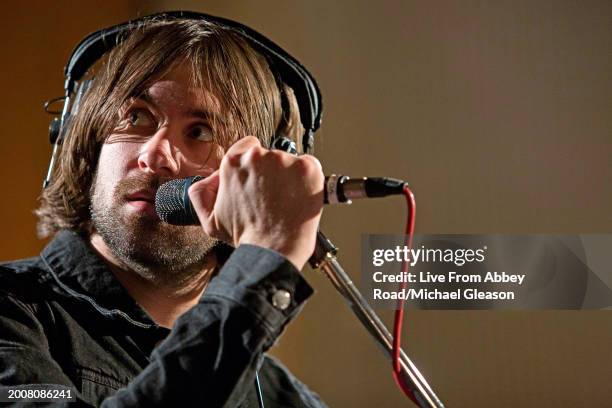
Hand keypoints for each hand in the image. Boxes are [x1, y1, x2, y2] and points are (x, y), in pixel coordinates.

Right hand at [188, 136, 323, 269]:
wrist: (274, 250)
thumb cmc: (247, 237)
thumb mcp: (210, 220)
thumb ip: (201, 193)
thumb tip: (212, 179)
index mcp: (233, 163)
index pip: (247, 147)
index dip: (254, 166)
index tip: (259, 180)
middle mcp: (258, 157)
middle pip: (269, 155)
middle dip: (271, 173)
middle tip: (272, 197)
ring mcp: (285, 161)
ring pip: (289, 162)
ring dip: (290, 177)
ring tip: (286, 201)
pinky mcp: (307, 168)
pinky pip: (310, 166)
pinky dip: (308, 180)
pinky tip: (300, 197)